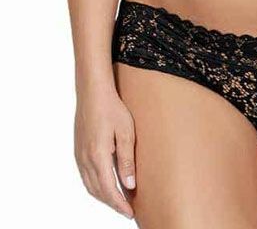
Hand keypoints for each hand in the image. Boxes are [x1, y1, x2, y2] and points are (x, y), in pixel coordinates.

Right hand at [74, 84, 136, 219]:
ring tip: (119, 200)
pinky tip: (106, 183)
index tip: (130, 213)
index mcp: (97, 156)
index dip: (119, 205)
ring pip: (90, 185)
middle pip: (97, 191)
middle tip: (127, 210)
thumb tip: (130, 186)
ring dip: (103, 196)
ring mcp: (79, 155)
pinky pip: (85, 176)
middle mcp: (85, 159)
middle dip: (112, 203)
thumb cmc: (112, 108)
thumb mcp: (126, 132)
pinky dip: (96, 185)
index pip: (108, 190)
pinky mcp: (78, 150)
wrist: (93, 92)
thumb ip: (127, 161)